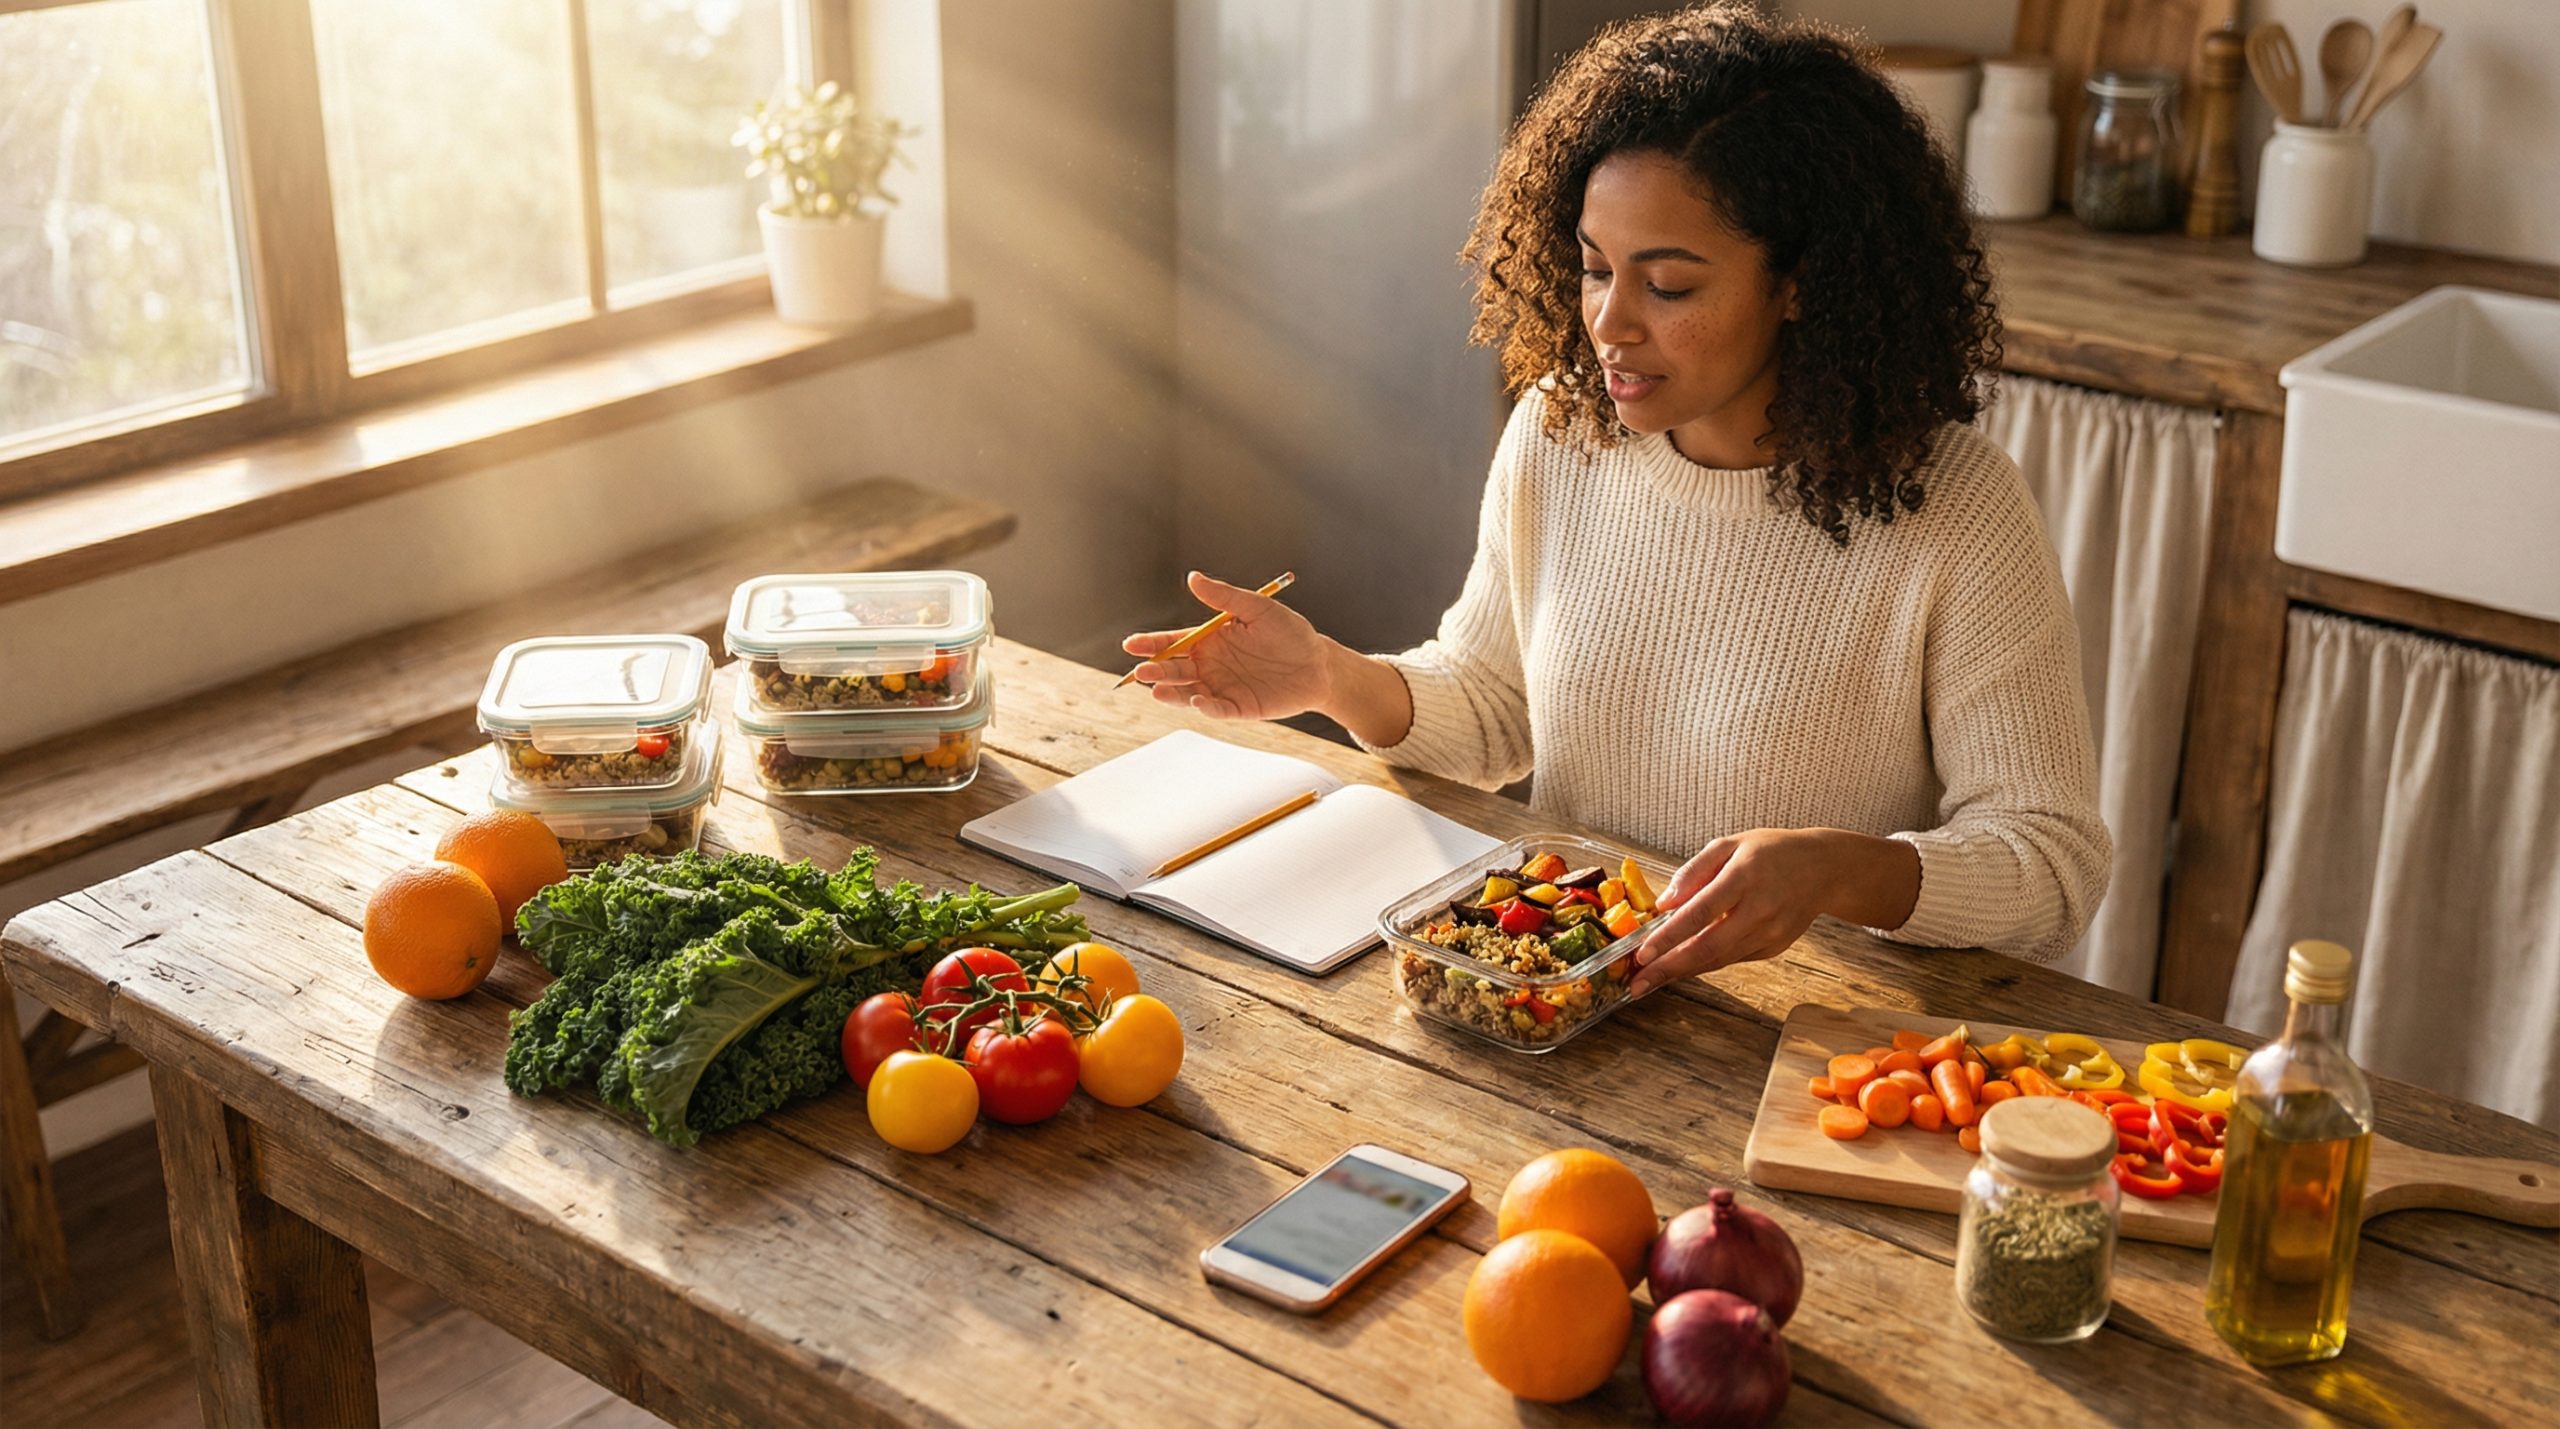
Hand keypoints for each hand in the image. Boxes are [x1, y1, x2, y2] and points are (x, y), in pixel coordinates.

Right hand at [1121, 572, 1334, 720]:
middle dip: (1155, 670)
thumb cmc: (1289, 632)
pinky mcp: (1239, 707)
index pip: (1173, 642)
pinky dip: (1205, 706)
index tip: (1131, 644)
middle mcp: (1210, 664)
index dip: (1151, 644)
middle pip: (1174, 669)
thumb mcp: (1257, 608)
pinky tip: (1197, 700)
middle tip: (1141, 671)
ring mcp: (1222, 687)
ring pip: (1187, 691)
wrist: (1319, 663)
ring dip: (1171, 692)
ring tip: (1156, 689)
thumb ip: (1225, 597)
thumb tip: (1193, 577)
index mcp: (1209, 639)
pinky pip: (1217, 708)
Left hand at [1624, 829, 1920, 997]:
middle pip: (1709, 947)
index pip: (1702, 911)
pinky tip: (1678, 968)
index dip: (1671, 936)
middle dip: (1669, 968)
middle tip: (1636, 983)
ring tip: (1647, 981)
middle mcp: (1761, 910)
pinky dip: (1703, 965)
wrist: (1824, 869)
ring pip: (1719, 960)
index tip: (1642, 952)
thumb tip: (1664, 903)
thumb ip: (1694, 870)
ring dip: (1681, 973)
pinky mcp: (1774, 948)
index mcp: (1746, 877)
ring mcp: (1771, 933)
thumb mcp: (1730, 845)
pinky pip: (1732, 959)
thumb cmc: (1770, 852)